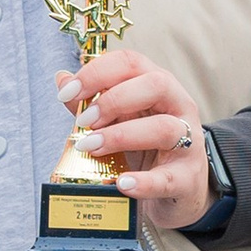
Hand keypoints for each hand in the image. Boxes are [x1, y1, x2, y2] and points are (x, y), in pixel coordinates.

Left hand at [57, 48, 217, 230]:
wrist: (180, 189)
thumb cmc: (147, 148)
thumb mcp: (119, 120)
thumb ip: (92, 102)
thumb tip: (62, 79)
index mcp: (159, 87)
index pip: (131, 62)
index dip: (96, 72)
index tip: (67, 92)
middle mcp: (178, 108)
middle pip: (156, 85)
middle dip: (114, 100)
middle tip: (84, 121)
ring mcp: (188, 142)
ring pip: (164, 127)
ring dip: (122, 135)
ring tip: (91, 147)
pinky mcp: (187, 178)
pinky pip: (168, 178)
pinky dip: (144, 181)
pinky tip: (122, 183)